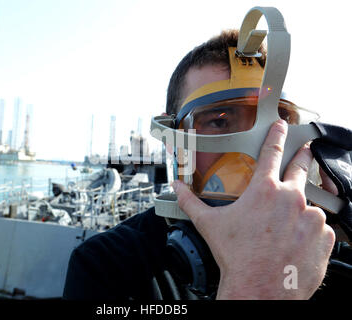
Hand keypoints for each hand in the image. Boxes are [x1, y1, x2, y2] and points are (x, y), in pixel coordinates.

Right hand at [172, 119, 335, 299]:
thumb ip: (190, 201)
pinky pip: (320, 227)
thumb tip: (176, 188)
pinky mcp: (324, 237)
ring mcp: (311, 218)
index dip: (278, 134)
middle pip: (300, 167)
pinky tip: (294, 241)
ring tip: (284, 226)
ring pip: (309, 204)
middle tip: (304, 149)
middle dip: (302, 156)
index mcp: (265, 190)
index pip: (273, 151)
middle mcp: (292, 199)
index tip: (283, 125)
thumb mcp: (209, 224)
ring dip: (300, 208)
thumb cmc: (236, 256)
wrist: (260, 289)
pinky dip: (309, 230)